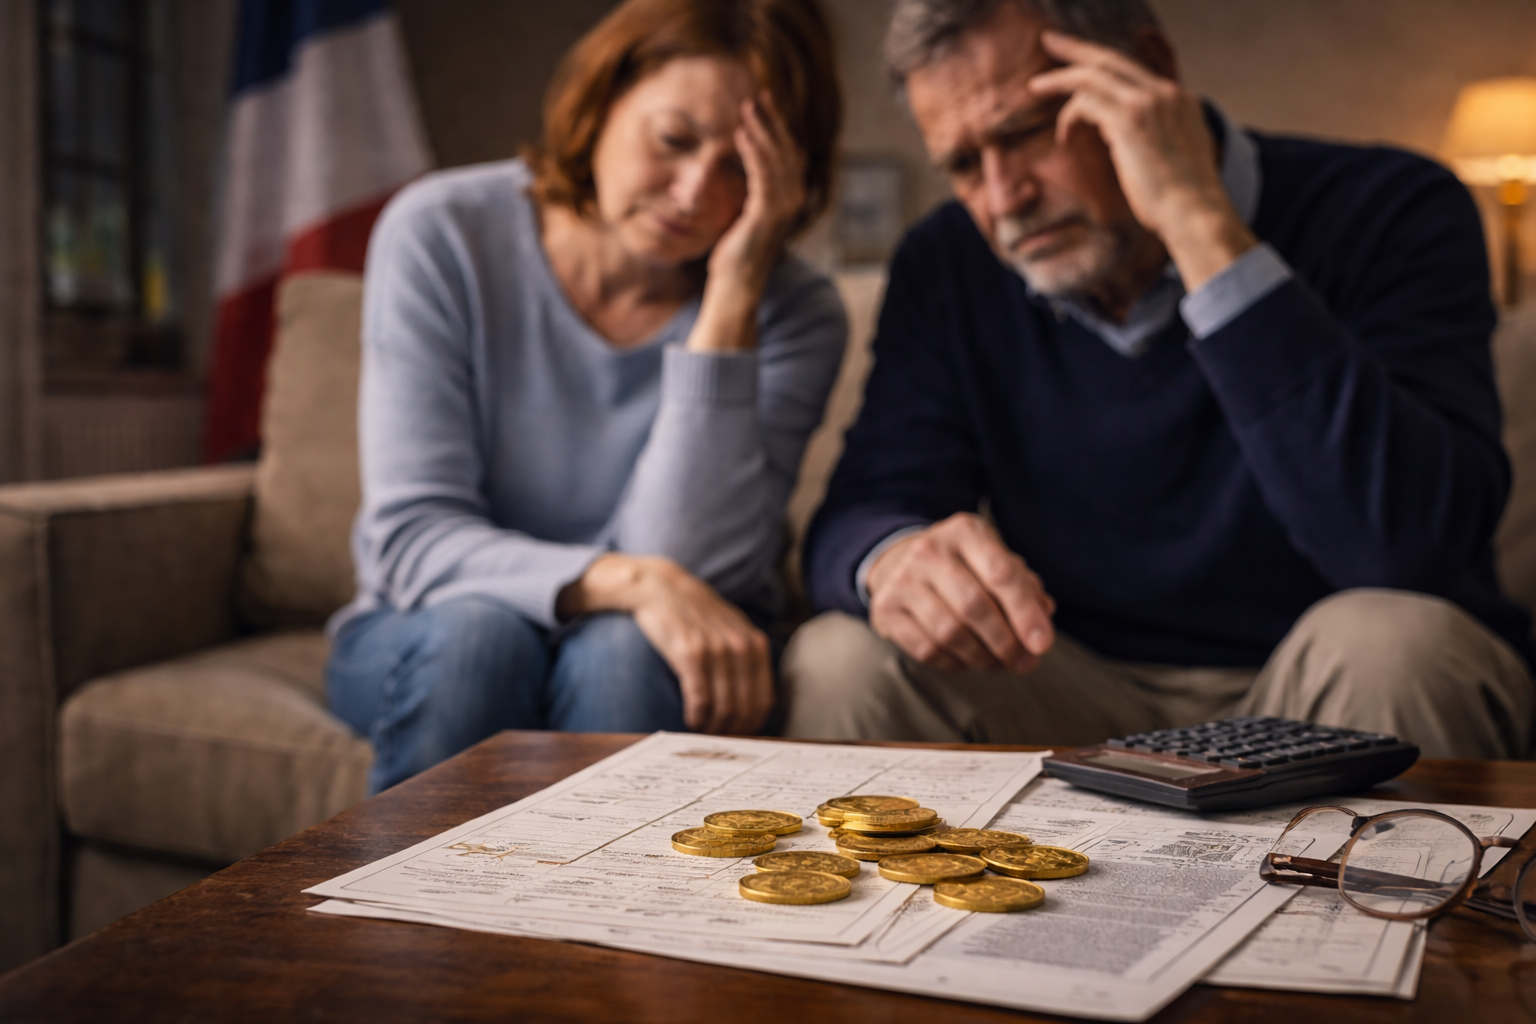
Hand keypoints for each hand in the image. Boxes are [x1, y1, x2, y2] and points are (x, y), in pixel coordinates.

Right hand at [557, 554, 772, 733]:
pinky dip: (696, 717)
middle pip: (744, 710)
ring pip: (724, 709)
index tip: (737, 735)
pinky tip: (690, 719)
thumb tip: (755, 702)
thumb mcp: (733, 628)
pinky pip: (700, 700)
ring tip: (701, 730)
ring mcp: (717, 651)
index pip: (763, 701)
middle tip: (716, 739)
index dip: (751, 726)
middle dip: (731, 731)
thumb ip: (747, 658)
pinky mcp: (690, 654)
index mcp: (756, 645)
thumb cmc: (698, 613)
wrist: (662, 587)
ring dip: (712, 728)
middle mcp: (741, 648)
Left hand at [688, 94, 806, 352]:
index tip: (763, 103)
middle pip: (786, 150)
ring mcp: (783, 207)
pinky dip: (753, 151)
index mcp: (790, 197)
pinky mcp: (767, 214)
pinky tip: (740, 135)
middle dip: (771, 121)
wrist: (737, 283)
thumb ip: (755, 190)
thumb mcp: (748, 213)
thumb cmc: (738, 252)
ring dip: (761, 130)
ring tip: (747, 107)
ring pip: (775, 158)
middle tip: (756, 95)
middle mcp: (793, 199)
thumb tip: (751, 169)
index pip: (788, 153)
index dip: (777, 126)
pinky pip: (762, 175)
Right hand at [865, 513, 1055, 673]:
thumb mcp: (994, 561)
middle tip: (1025, 663)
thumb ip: (1023, 587)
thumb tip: (1044, 614)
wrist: (902, 561)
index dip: (1025, 613)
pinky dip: (955, 662)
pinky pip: (927, 649)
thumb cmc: (964, 566)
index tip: (1043, 644)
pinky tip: (968, 661)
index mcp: (965, 532)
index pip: (1001, 575)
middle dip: (1006, 642)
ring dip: (982, 657)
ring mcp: (902, 579)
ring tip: (1000, 664)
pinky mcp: (886, 608)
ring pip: (950, 633)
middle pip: (975, 607)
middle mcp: (929, 550)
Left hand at [1028, 31, 1254, 291]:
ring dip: (1060, 79)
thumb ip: (1158, 140)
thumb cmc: (1182, 202)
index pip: (1135, 71)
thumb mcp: (1177, 161)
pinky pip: (1086, 102)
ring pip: (1093, 75)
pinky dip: (1069, 116)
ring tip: (1036, 86)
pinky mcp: (1129, 119)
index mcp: (1181, 102)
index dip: (1105, 64)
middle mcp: (1167, 94)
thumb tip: (1133, 145)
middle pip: (1112, 59)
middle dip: (1076, 48)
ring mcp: (1149, 103)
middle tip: (1049, 39)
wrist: (1195, 214)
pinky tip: (1063, 136)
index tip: (1084, 59)